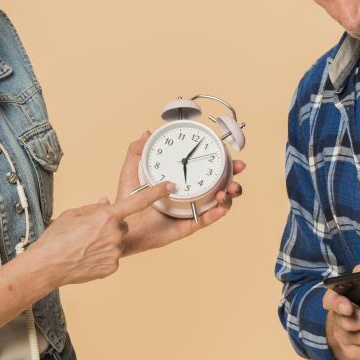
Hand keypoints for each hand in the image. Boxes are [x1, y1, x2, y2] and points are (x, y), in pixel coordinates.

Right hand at [27, 180, 172, 286]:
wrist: (47, 266)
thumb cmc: (56, 238)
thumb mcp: (73, 214)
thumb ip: (94, 208)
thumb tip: (106, 203)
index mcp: (107, 216)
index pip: (138, 201)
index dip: (156, 192)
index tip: (170, 185)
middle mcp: (115, 233)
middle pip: (121, 225)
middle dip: (110, 226)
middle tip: (88, 232)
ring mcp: (115, 252)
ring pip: (117, 241)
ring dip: (105, 241)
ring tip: (84, 246)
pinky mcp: (113, 266)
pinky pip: (112, 256)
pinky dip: (102, 256)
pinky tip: (87, 258)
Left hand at [116, 131, 245, 255]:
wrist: (121, 224)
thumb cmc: (126, 200)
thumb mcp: (131, 171)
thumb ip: (137, 151)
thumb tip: (146, 133)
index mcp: (182, 182)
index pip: (206, 170)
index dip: (221, 162)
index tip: (229, 155)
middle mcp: (189, 196)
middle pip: (219, 186)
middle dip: (233, 178)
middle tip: (238, 169)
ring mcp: (190, 211)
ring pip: (218, 204)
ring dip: (228, 196)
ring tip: (225, 191)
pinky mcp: (186, 226)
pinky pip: (205, 221)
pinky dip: (215, 215)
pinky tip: (220, 208)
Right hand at [323, 263, 359, 359]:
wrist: (347, 329)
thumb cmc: (358, 303)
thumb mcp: (356, 285)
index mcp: (335, 301)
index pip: (331, 301)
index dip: (339, 305)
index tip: (348, 307)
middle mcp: (337, 322)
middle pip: (354, 324)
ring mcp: (346, 341)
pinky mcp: (357, 356)